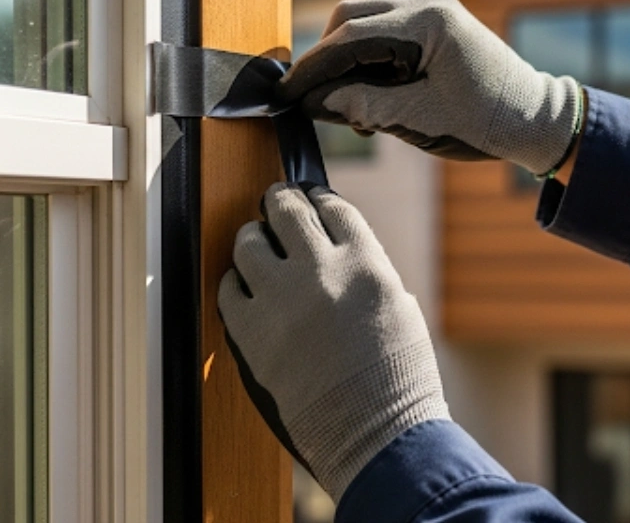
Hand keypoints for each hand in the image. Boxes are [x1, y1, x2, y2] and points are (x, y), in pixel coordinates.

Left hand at [217, 183, 449, 500]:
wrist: (375, 433)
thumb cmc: (397, 379)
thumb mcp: (399, 309)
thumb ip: (368, 272)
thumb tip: (342, 253)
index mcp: (365, 263)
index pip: (333, 208)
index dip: (319, 199)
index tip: (312, 199)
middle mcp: (321, 271)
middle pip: (286, 210)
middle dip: (279, 201)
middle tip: (276, 202)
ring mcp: (281, 299)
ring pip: (248, 242)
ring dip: (253, 237)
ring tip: (257, 243)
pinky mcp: (251, 332)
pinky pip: (227, 288)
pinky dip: (234, 282)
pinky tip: (245, 287)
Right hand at [277, 0, 582, 174]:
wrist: (534, 121)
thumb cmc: (487, 122)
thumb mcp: (421, 119)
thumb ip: (365, 106)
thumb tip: (315, 103)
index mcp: (428, 22)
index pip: (351, 36)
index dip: (314, 67)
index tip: (287, 93)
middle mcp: (427, 7)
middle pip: (351, 20)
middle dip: (327, 61)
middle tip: (312, 102)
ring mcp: (431, 15)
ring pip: (365, 29)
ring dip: (348, 66)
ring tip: (350, 113)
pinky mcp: (433, 31)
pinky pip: (385, 40)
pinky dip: (369, 67)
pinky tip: (370, 103)